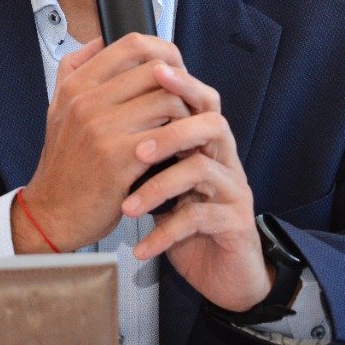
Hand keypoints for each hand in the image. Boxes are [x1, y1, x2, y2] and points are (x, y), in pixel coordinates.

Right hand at [13, 33, 190, 252]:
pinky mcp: (119, 160)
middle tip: (187, 103)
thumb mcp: (58, 109)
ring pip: (168, 100)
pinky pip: (168, 136)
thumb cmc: (64, 164)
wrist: (52, 212)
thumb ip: (74, 71)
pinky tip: (181, 150)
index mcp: (76, 86)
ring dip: (185, 114)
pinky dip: (182, 141)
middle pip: (157, 71)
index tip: (175, 68)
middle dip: (181, 85)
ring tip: (184, 128)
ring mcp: (102, 130)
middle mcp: (87, 103)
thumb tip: (97, 41)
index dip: (163, 51)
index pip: (131, 45)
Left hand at [121, 63, 273, 312]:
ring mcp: (233, 190)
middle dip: (176, 129)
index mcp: (204, 143)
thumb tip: (108, 112)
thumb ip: (146, 149)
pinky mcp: (235, 223)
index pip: (199, 100)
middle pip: (213, 124)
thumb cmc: (185, 221)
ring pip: (203, 171)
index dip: (181, 84)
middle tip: (139, 149)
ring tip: (129, 206)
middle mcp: (224, 160)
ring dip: (161, 186)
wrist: (220, 272)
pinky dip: (166, 233)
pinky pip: (201, 218)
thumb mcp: (162, 183)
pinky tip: (141, 246)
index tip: (152, 72)